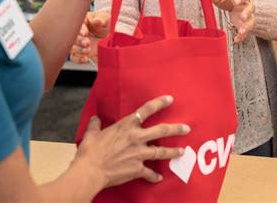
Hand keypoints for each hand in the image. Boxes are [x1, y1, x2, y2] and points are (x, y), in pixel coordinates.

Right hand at [70, 11, 109, 64]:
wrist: (112, 39)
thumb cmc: (107, 26)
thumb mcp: (106, 20)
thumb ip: (102, 19)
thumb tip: (97, 20)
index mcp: (83, 22)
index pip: (76, 24)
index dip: (80, 29)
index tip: (85, 33)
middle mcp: (78, 33)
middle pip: (71, 37)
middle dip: (78, 40)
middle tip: (87, 42)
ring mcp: (78, 44)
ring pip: (71, 47)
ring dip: (78, 50)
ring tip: (88, 50)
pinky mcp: (81, 53)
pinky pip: (75, 58)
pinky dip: (78, 59)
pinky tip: (85, 58)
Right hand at [75, 95, 190, 187]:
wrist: (90, 171)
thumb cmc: (90, 151)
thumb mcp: (91, 133)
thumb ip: (95, 125)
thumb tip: (95, 118)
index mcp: (127, 125)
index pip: (147, 110)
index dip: (160, 103)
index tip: (170, 99)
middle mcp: (136, 137)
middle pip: (161, 131)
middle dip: (176, 129)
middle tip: (186, 128)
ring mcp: (139, 154)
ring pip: (161, 152)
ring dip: (173, 151)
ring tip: (182, 151)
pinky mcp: (137, 169)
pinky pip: (149, 173)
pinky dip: (154, 176)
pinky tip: (159, 178)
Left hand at [196, 0, 255, 42]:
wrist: (237, 3)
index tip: (237, 1)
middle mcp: (246, 6)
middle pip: (250, 9)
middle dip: (247, 13)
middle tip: (243, 17)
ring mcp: (247, 17)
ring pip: (251, 21)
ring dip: (247, 27)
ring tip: (241, 32)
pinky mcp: (245, 26)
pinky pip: (246, 32)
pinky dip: (242, 37)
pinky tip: (237, 39)